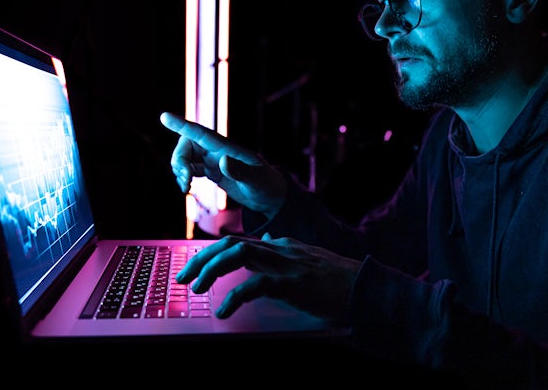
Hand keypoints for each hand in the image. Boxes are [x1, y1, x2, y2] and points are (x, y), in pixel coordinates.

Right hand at [160, 112, 287, 218]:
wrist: (271, 196)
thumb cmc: (268, 186)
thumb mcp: (257, 181)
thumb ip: (240, 171)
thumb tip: (222, 161)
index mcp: (228, 148)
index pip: (201, 134)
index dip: (182, 126)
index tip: (164, 117)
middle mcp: (218, 151)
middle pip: (188, 144)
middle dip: (178, 159)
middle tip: (185, 180)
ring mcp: (214, 160)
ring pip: (187, 155)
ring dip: (179, 169)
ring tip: (185, 188)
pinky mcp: (213, 170)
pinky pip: (190, 167)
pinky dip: (184, 176)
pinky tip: (186, 188)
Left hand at [176, 233, 361, 320]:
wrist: (365, 286)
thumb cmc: (336, 278)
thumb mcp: (305, 258)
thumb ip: (281, 249)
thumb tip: (262, 238)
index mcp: (279, 245)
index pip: (236, 242)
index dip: (210, 254)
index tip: (192, 268)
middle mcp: (278, 248)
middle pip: (230, 243)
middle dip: (201, 258)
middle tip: (182, 277)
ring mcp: (285, 263)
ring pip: (238, 253)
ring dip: (212, 269)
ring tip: (197, 288)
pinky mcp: (292, 282)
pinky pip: (256, 284)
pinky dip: (235, 296)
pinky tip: (225, 310)